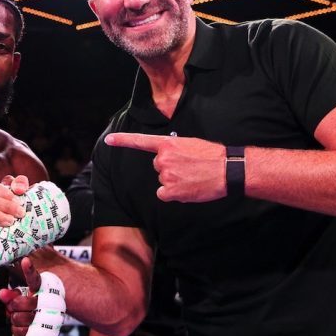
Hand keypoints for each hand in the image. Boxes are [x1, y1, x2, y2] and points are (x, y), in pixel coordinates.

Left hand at [0, 257, 40, 335]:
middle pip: (23, 303)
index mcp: (42, 289)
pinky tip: (19, 326)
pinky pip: (22, 331)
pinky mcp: (43, 332)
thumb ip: (11, 295)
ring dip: (14, 318)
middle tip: (12, 306)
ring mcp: (47, 317)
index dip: (29, 270)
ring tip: (17, 315)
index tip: (24, 261)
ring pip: (21, 318)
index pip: (34, 278)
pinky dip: (17, 329)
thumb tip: (1, 293)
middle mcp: (47, 302)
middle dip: (13, 305)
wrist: (46, 323)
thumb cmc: (30, 306)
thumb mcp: (22, 296)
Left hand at [105, 133, 225, 201]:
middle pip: (157, 166)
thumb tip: (166, 157)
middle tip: (189, 167)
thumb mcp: (190, 144)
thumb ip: (174, 149)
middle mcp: (163, 158)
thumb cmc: (212, 156)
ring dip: (174, 181)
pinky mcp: (170, 190)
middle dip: (170, 168)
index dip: (122, 141)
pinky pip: (164, 194)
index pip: (140, 142)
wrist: (227, 169)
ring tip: (192, 177)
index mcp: (168, 144)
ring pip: (163, 181)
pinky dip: (174, 194)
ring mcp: (166, 175)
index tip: (108, 140)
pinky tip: (187, 188)